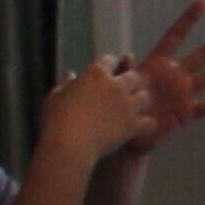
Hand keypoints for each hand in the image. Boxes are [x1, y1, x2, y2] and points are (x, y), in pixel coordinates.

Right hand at [36, 59, 153, 175]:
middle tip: (128, 90)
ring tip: (135, 109)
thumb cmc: (57, 119)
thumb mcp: (55, 96)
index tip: (108, 72)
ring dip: (141, 101)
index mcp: (95, 73)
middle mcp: (115, 85)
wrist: (68, 144)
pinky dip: (146, 126)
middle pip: (134, 76)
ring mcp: (126, 104)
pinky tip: (140, 130)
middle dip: (132, 81)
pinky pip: (150, 122)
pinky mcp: (133, 124)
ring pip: (146, 97)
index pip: (110, 60)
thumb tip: (69, 75)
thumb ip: (65, 83)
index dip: (109, 66)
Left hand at [119, 1, 204, 155]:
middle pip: (203, 54)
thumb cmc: (119, 107)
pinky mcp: (187, 112)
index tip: (203, 2)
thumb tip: (125, 55)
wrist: (127, 136)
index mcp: (157, 65)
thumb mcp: (118, 87)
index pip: (174, 36)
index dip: (187, 20)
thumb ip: (123, 71)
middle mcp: (175, 75)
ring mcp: (184, 93)